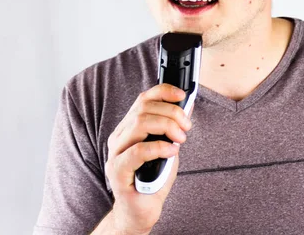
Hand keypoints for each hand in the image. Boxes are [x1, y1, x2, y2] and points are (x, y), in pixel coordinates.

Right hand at [103, 84, 192, 233]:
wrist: (140, 210)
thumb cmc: (153, 180)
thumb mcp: (168, 148)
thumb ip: (173, 129)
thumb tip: (188, 107)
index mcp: (130, 128)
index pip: (144, 99)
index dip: (164, 91)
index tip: (183, 95)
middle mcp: (120, 137)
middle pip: (144, 109)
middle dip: (172, 113)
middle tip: (186, 127)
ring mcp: (116, 153)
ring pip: (139, 124)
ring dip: (167, 126)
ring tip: (180, 139)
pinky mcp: (117, 170)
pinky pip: (137, 150)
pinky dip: (159, 147)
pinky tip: (171, 151)